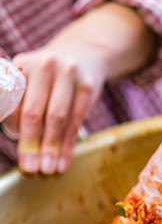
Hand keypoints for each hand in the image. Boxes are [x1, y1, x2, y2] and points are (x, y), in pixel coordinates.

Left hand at [2, 1, 155, 174]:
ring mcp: (67, 73)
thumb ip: (19, 106)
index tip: (18, 151)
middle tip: (31, 168)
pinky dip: (69, 144)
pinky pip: (76, 120)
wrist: (85, 54)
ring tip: (49, 169)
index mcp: (21, 65)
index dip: (13, 130)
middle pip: (33, 112)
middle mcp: (43, 65)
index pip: (12, 103)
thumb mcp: (31, 80)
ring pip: (57, 118)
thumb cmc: (50, 78)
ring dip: (52, 148)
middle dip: (31, 144)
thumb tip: (19, 147)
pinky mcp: (87, 85)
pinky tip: (64, 161)